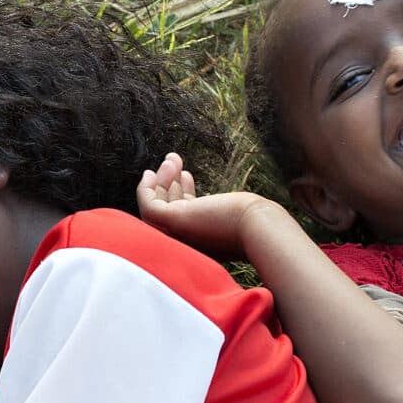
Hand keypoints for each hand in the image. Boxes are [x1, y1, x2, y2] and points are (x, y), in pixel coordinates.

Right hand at [135, 152, 285, 260]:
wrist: (258, 229)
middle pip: (168, 210)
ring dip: (160, 180)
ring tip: (171, 158)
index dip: (181, 193)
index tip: (186, 175)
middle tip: (173, 160)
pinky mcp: (172, 222)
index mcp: (201, 243)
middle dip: (169, 183)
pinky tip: (150, 173)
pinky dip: (145, 189)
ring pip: (156, 206)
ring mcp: (177, 234)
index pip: (183, 218)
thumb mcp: (234, 214)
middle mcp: (185, 242)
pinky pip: (148, 205)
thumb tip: (234, 205)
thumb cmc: (255, 222)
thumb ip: (225, 213)